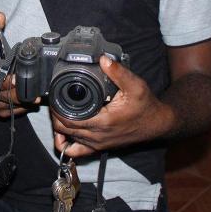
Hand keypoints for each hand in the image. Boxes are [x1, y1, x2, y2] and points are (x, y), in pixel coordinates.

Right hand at [0, 12, 34, 117]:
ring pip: (8, 107)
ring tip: (36, 97)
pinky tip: (31, 102)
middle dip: (19, 94)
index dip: (4, 82)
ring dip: (22, 103)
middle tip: (35, 92)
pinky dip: (21, 109)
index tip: (16, 79)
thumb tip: (0, 15)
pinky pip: (10, 113)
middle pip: (3, 96)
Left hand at [51, 56, 172, 157]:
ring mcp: (97, 144)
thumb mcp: (135, 85)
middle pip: (63, 130)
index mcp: (103, 122)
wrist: (156, 123)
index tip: (54, 96)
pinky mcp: (99, 147)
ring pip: (67, 140)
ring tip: (59, 111)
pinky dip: (66, 144)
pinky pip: (76, 152)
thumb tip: (103, 59)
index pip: (68, 120)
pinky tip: (66, 132)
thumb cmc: (146, 106)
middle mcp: (97, 136)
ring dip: (59, 127)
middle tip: (55, 100)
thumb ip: (118, 72)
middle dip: (55, 115)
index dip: (56, 109)